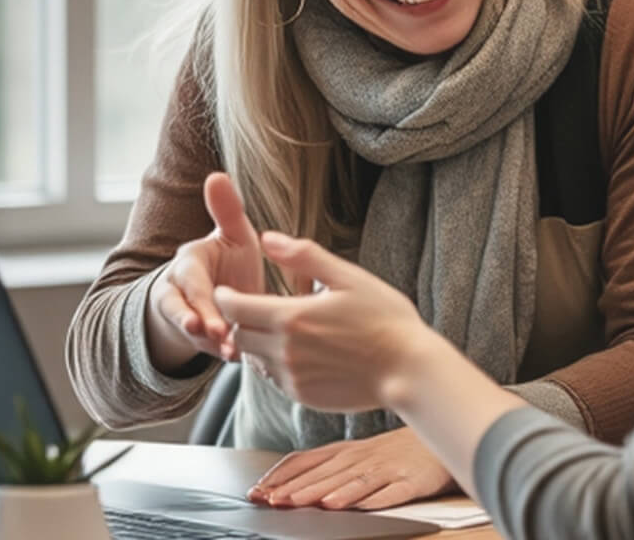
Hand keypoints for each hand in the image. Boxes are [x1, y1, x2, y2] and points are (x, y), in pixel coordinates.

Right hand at [146, 172, 263, 372]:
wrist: (217, 292)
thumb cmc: (228, 261)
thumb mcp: (233, 235)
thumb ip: (227, 210)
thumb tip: (216, 174)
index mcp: (189, 263)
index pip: (189, 282)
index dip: (199, 300)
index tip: (211, 318)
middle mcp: (178, 290)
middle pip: (182, 310)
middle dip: (200, 325)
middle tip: (221, 338)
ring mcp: (185, 316)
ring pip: (189, 332)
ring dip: (210, 344)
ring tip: (232, 353)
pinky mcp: (198, 339)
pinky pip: (202, 349)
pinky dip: (220, 353)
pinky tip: (241, 358)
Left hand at [214, 230, 424, 412]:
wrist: (407, 369)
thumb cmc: (384, 318)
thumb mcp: (348, 277)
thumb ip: (304, 256)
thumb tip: (267, 238)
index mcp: (291, 317)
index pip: (234, 307)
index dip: (226, 297)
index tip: (230, 290)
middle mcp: (283, 351)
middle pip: (238, 334)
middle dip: (240, 320)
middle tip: (254, 308)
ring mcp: (291, 377)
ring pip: (253, 359)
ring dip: (257, 343)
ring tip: (279, 330)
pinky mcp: (301, 396)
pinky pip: (272, 379)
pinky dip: (275, 364)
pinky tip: (299, 353)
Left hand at [248, 428, 455, 509]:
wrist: (442, 436)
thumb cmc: (395, 449)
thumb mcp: (356, 452)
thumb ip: (323, 465)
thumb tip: (280, 484)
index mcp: (346, 450)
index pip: (307, 460)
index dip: (282, 477)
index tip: (258, 492)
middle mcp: (363, 457)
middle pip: (327, 474)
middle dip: (299, 489)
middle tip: (274, 502)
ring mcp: (388, 468)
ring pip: (355, 481)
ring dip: (332, 492)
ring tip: (309, 504)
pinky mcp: (413, 480)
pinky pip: (392, 490)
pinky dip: (375, 498)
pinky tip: (360, 506)